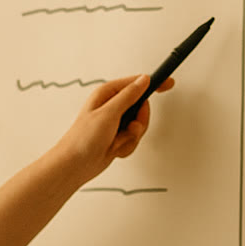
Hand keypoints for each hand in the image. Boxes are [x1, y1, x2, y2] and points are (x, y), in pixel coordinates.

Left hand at [51, 73, 172, 184]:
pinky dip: (126, 147)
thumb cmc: (83, 138)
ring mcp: (115, 123)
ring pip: (139, 127)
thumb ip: (129, 95)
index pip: (136, 84)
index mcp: (108, 94)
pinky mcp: (117, 138)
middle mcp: (112, 107)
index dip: (153, 84)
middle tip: (130, 128)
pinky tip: (113, 149)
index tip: (169, 83)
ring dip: (131, 137)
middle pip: (142, 108)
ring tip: (117, 141)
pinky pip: (133, 140)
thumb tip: (143, 81)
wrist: (75, 165)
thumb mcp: (109, 113)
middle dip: (139, 122)